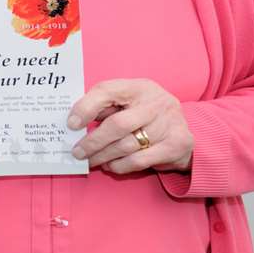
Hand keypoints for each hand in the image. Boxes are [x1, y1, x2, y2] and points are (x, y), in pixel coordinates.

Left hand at [68, 78, 192, 172]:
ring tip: (90, 161)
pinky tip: (110, 165)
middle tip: (77, 152)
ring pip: (127, 145)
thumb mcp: (127, 102)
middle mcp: (157, 102)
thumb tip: (74, 123)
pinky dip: (120, 165)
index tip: (71, 124)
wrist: (182, 128)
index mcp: (139, 86)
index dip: (86, 107)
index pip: (107, 91)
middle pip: (118, 124)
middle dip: (93, 141)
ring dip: (103, 156)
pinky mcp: (177, 144)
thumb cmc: (144, 113)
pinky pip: (139, 160)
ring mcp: (169, 123)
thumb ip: (104, 108)